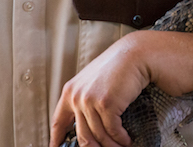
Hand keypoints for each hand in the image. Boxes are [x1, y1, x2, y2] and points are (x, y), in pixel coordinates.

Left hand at [49, 31, 192, 146]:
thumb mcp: (95, 80)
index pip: (59, 121)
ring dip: (112, 145)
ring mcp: (90, 101)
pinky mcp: (106, 104)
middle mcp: (77, 96)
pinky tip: (127, 139)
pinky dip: (121, 139)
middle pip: (82, 136)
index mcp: (70, 90)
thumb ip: (87, 97)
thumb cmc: (119, 65)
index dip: (56, 139)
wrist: (136, 54)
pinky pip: (113, 131)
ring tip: (121, 146)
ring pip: (98, 136)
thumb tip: (88, 122)